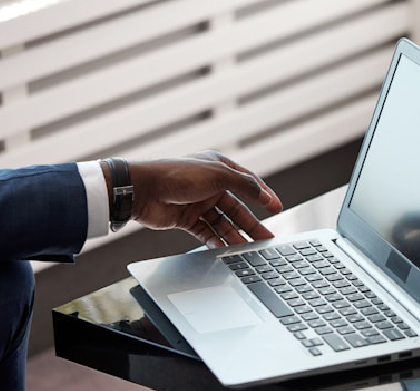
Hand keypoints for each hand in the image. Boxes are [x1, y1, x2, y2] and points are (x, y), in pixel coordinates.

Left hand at [112, 151, 282, 247]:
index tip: (277, 208)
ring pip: (223, 223)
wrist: (143, 190)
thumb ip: (245, 185)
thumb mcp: (218, 174)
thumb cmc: (177, 175)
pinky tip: (223, 248)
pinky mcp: (186, 219)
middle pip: (237, 208)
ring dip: (235, 235)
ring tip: (248, 249)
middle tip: (266, 238)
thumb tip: (265, 195)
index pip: (248, 183)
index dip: (263, 196)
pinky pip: (206, 232)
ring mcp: (198, 203)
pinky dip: (215, 240)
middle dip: (252, 223)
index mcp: (219, 168)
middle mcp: (210, 185)